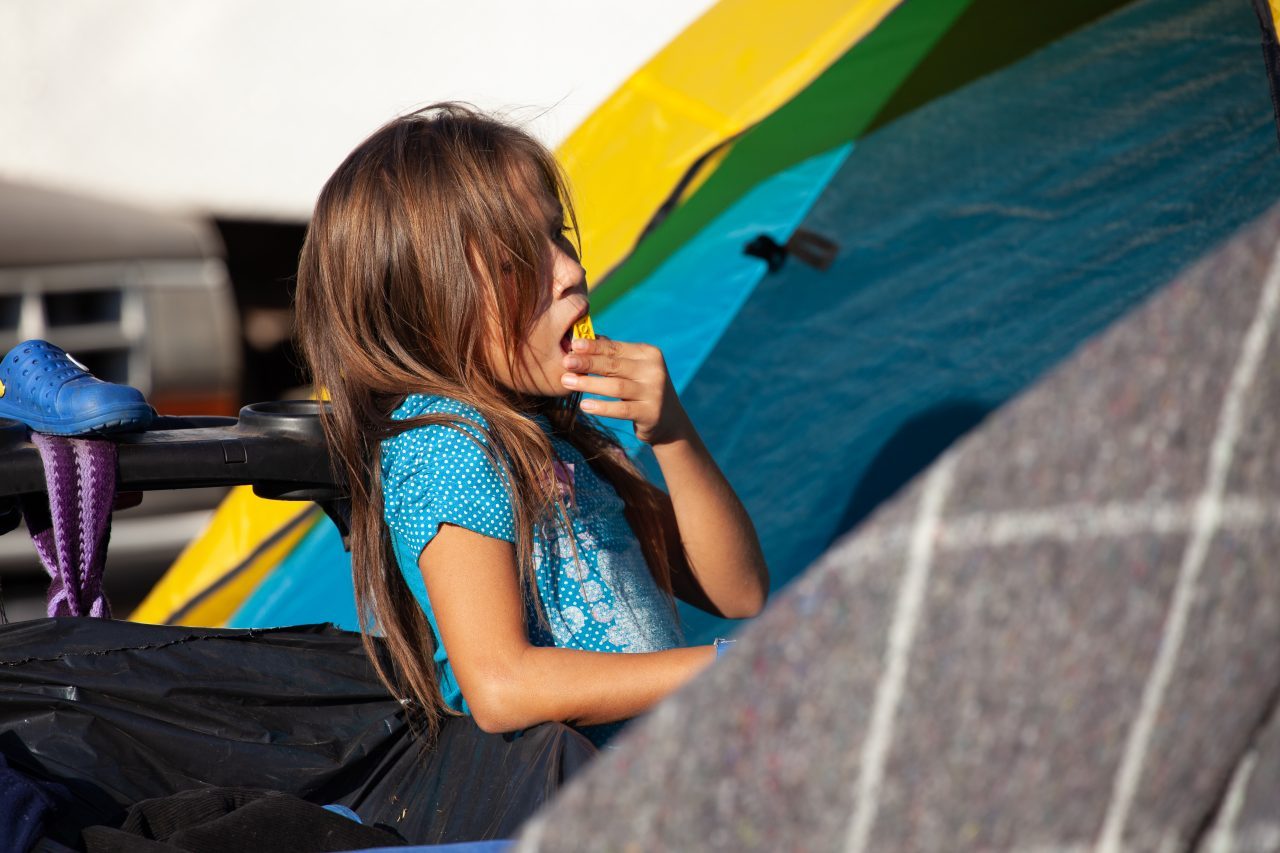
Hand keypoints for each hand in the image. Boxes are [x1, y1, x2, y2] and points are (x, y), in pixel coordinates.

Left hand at [560, 336, 690, 444]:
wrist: (669, 420)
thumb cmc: (641, 388)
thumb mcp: (632, 369)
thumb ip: (612, 356)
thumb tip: (581, 342)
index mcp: (649, 354)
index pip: (617, 348)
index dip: (594, 346)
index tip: (574, 345)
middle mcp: (654, 371)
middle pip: (615, 365)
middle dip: (588, 363)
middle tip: (566, 362)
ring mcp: (654, 393)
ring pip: (616, 386)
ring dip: (589, 383)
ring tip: (567, 382)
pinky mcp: (650, 414)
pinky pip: (622, 410)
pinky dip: (602, 407)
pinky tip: (584, 405)